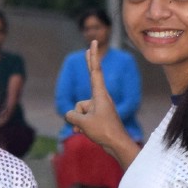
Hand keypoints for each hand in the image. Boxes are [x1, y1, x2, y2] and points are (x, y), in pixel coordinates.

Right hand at [62, 40, 137, 157]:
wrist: (117, 145)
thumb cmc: (103, 131)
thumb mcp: (82, 122)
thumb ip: (71, 115)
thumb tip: (70, 115)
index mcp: (100, 94)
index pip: (95, 71)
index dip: (92, 56)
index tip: (93, 43)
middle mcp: (100, 98)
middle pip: (89, 80)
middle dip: (88, 65)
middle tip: (89, 47)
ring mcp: (99, 107)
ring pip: (80, 109)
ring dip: (79, 120)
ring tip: (87, 128)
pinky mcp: (98, 117)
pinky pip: (83, 117)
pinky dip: (81, 125)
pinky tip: (82, 133)